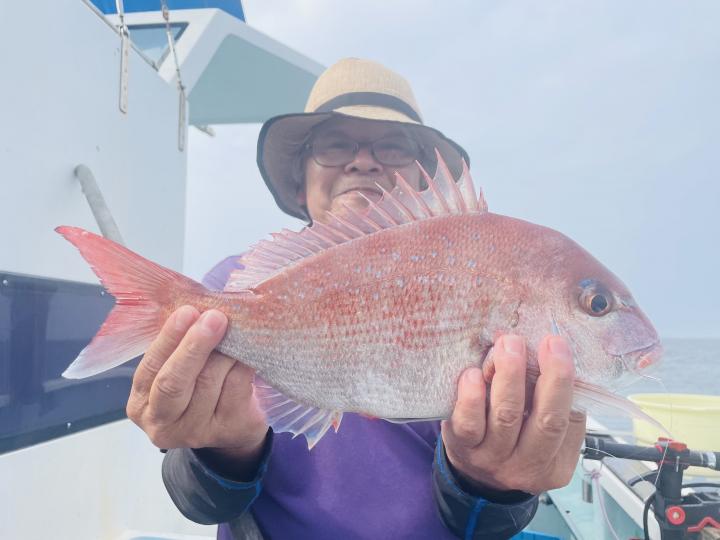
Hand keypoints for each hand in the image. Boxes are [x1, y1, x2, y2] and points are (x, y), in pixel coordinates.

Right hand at [126, 306, 267, 474]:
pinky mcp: (228, 429)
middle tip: (214, 317)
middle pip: (174, 382)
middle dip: (194, 346)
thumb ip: (181, 340)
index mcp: (142, 402)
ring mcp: (195, 432)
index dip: (169, 338)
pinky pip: (236, 387)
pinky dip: (243, 364)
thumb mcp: (182, 365)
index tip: (187, 311)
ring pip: (209, 381)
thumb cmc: (204, 382)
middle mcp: (163, 423)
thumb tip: (199, 301)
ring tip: (236, 330)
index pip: (150, 368)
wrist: (235, 421)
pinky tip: (248, 351)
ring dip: (225, 351)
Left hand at [441, 334, 585, 494]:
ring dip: (509, 377)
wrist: (475, 479)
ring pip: (506, 417)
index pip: (567, 420)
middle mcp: (527, 466)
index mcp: (555, 462)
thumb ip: (554, 402)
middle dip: (549, 376)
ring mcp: (492, 459)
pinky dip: (471, 397)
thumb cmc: (516, 442)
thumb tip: (554, 353)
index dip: (563, 380)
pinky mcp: (461, 449)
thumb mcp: (543, 433)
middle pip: (545, 421)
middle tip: (544, 340)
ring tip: (507, 346)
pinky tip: (472, 374)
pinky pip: (468, 425)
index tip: (557, 344)